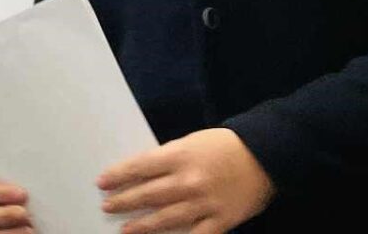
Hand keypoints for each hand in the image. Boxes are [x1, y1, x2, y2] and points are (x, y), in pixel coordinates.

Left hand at [98, 128, 273, 233]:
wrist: (266, 155)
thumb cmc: (223, 146)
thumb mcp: (190, 143)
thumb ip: (167, 160)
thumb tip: (141, 175)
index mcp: (179, 156)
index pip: (139, 167)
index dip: (118, 176)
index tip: (101, 183)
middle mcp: (189, 181)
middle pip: (148, 194)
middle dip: (124, 202)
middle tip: (107, 207)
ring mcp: (205, 203)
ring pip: (166, 218)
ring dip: (143, 225)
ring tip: (126, 230)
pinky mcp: (222, 220)